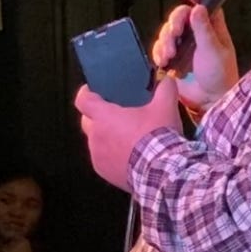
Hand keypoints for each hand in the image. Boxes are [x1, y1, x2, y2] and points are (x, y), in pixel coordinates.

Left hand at [75, 76, 183, 191]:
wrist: (161, 169)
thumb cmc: (157, 134)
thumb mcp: (165, 107)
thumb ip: (165, 89)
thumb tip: (167, 79)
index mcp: (104, 116)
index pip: (83, 100)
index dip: (86, 93)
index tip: (93, 92)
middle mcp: (95, 136)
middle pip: (87, 121)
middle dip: (97, 117)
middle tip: (116, 116)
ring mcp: (97, 156)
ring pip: (96, 142)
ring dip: (107, 138)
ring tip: (127, 139)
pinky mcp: (103, 172)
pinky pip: (103, 159)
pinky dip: (112, 156)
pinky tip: (129, 157)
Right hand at [150, 0, 239, 109]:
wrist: (210, 101)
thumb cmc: (220, 76)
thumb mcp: (214, 51)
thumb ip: (204, 29)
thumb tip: (198, 8)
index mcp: (213, 28)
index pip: (204, 4)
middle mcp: (198, 34)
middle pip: (180, 16)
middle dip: (173, 24)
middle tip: (175, 35)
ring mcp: (185, 46)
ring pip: (167, 32)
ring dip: (165, 42)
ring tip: (169, 56)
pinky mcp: (173, 59)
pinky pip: (160, 48)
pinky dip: (159, 53)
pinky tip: (163, 62)